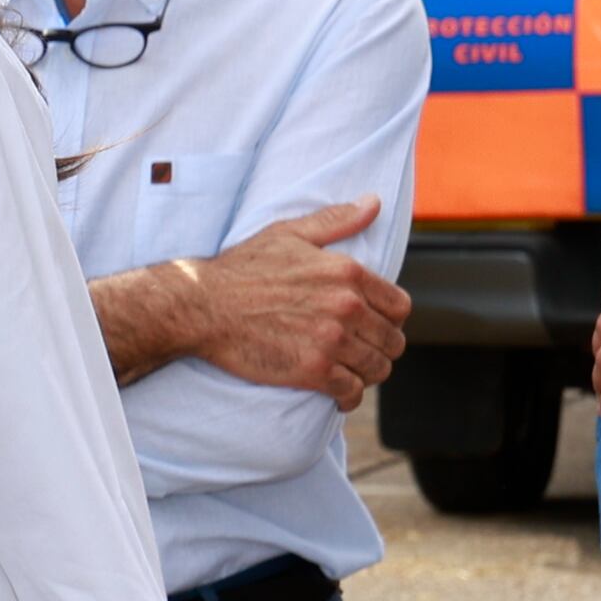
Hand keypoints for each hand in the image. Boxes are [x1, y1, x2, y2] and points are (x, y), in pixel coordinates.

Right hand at [147, 201, 407, 407]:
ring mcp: (330, 341)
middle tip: (363, 353)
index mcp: (347, 273)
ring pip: (376, 368)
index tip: (376, 326)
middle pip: (392, 341)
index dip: (392, 320)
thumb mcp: (288, 233)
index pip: (399, 307)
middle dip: (381, 349)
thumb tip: (374, 203)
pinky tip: (339, 395)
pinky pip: (350, 391)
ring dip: (368, 374)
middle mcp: (346, 307)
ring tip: (353, 373)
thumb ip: (336, 220)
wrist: (201, 305)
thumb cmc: (241, 268)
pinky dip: (349, 397)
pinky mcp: (312, 370)